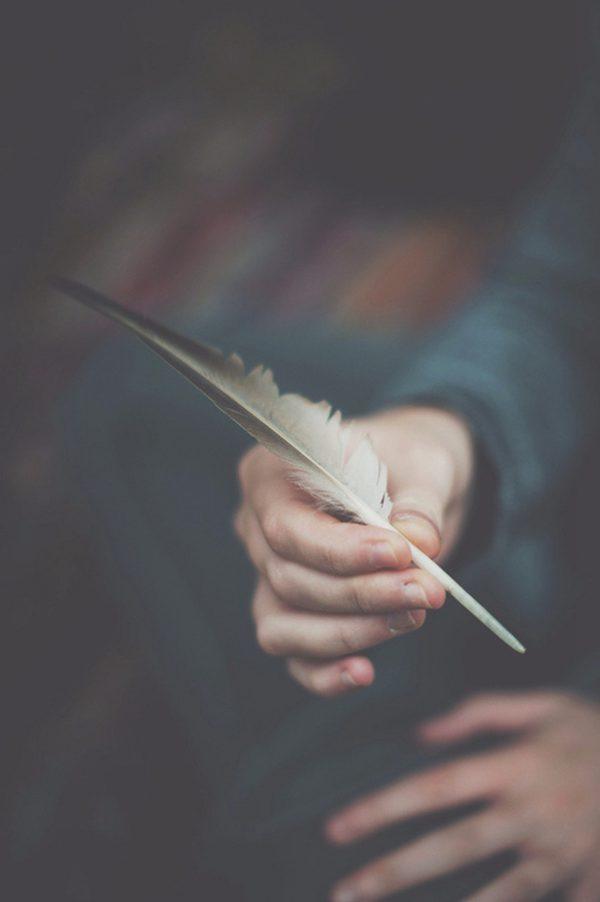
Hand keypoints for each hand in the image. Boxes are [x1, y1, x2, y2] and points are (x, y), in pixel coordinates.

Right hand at [234, 405, 473, 695]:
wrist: (413, 480)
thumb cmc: (407, 460)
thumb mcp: (421, 464)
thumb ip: (418, 504)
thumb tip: (420, 544)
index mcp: (271, 474)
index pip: (286, 527)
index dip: (340, 551)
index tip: (402, 555)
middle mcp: (256, 526)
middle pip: (288, 578)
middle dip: (360, 594)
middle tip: (427, 592)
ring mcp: (267, 574)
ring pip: (283, 624)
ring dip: (349, 632)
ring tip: (412, 618)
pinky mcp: (292, 614)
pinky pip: (294, 657)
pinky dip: (325, 674)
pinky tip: (365, 673)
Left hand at [326, 691, 599, 901]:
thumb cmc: (595, 732)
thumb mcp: (543, 706)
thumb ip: (479, 713)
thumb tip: (422, 735)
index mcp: (515, 766)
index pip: (434, 788)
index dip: (382, 808)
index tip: (338, 828)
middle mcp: (532, 813)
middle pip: (452, 847)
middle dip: (393, 872)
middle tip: (345, 891)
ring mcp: (560, 854)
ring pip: (497, 894)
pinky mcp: (584, 881)